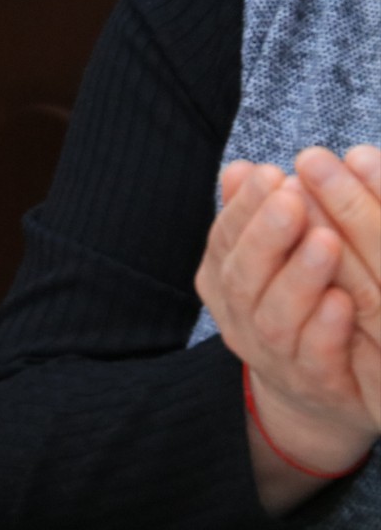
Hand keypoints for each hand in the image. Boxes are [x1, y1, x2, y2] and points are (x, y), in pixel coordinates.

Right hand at [197, 162, 380, 509]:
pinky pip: (315, 357)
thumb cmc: (296, 312)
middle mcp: (240, 320)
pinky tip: (343, 300)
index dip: (243, 208)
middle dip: (266, 236)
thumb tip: (238, 169)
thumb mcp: (268, 262)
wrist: (314, 397)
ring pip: (275, 317)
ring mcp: (274, 356)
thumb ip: (253, 218)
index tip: (270, 173)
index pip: (224, 240)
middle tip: (293, 198)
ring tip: (326, 240)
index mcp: (224, 282)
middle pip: (242, 277)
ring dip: (299, 277)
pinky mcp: (314, 384)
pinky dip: (325, 327)